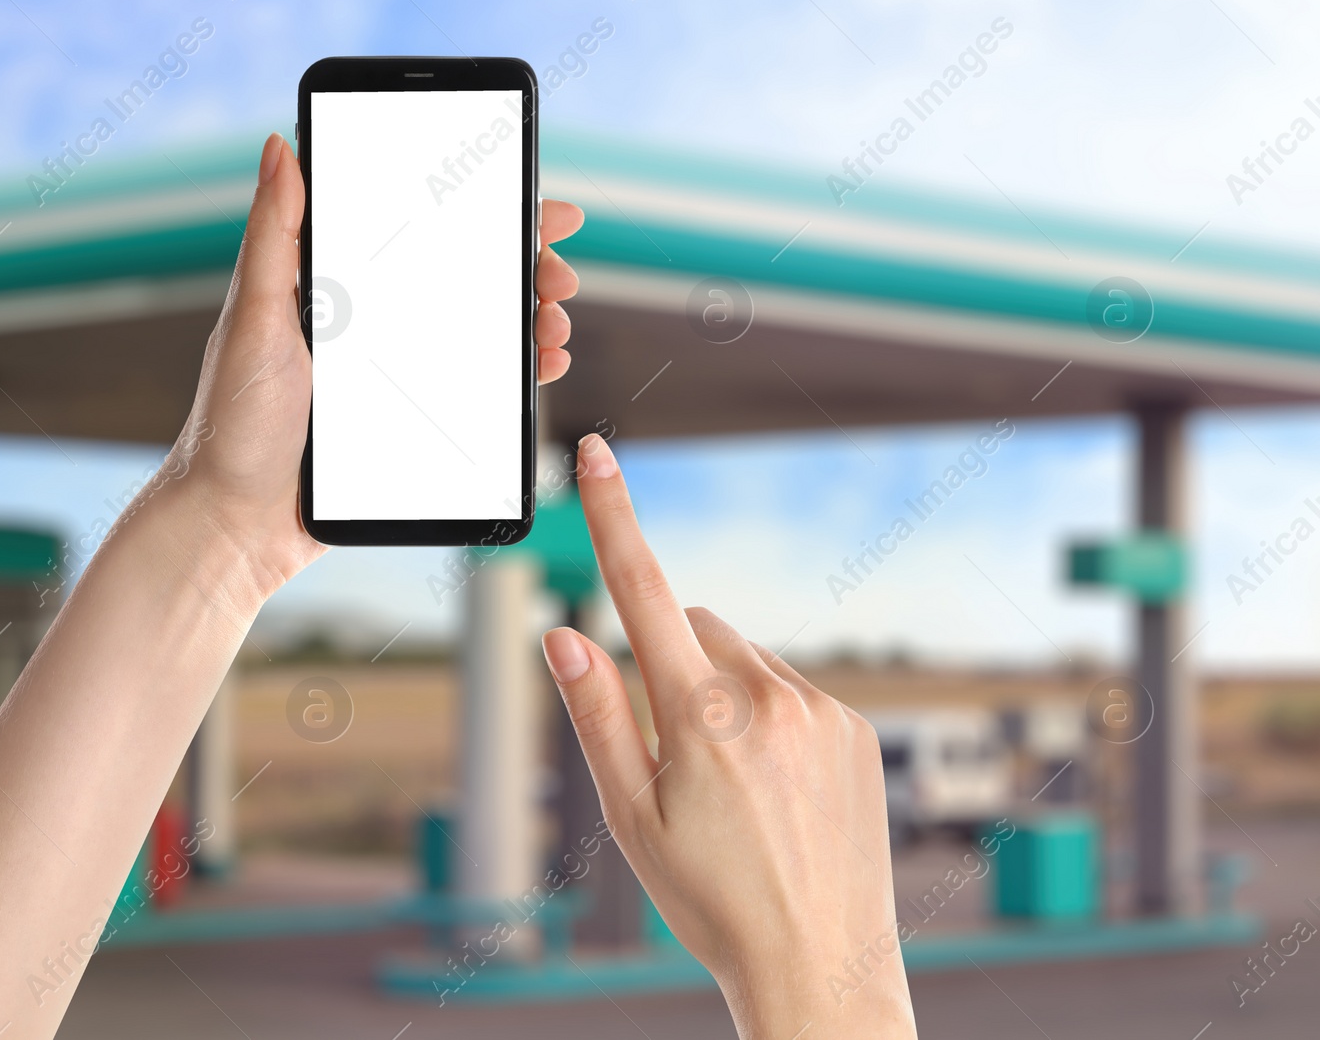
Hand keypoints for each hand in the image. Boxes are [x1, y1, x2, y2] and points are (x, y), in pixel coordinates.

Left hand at [168, 132, 584, 599]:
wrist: (235, 525)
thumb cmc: (230, 423)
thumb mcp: (253, 319)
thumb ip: (274, 235)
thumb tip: (278, 145)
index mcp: (334, 287)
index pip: (421, 231)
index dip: (485, 211)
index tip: (540, 207)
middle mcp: (371, 325)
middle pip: (465, 279)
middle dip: (525, 270)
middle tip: (559, 277)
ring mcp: (394, 376)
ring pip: (479, 334)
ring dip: (528, 322)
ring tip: (554, 326)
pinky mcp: (407, 425)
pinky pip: (474, 392)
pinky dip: (514, 375)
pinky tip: (541, 368)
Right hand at [542, 434, 916, 1039]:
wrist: (817, 965)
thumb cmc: (710, 900)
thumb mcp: (630, 818)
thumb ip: (596, 714)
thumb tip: (563, 634)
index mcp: (699, 717)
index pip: (641, 591)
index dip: (613, 516)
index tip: (599, 455)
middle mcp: (767, 697)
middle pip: (696, 628)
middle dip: (674, 664)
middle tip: (676, 756)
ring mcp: (821, 710)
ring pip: (746, 660)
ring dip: (725, 694)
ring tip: (735, 787)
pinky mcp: (857, 728)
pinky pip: (794, 689)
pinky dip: (772, 717)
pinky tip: (776, 790)